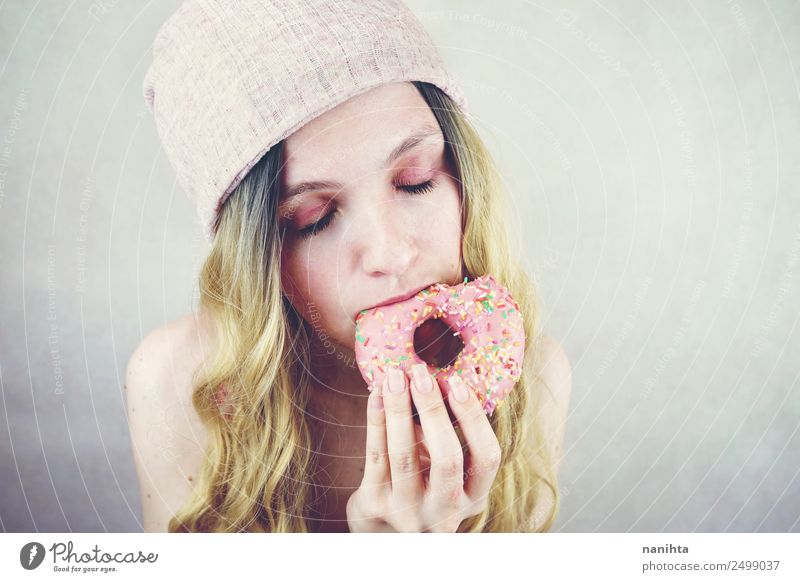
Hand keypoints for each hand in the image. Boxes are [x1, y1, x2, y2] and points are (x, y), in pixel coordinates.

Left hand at [346, 363, 502, 532]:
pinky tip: (376, 394)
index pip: (487, 458)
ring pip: (404, 455)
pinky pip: (376, 455)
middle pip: (447, 458)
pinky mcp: (375, 505)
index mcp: (472, 498)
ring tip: (395, 376)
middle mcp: (444, 511)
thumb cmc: (421, 486)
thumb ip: (447, 435)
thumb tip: (439, 378)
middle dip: (433, 410)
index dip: (473, 418)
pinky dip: (376, 420)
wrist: (381, 530)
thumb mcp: (445, 472)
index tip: (457, 382)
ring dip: (399, 409)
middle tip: (421, 374)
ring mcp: (408, 512)